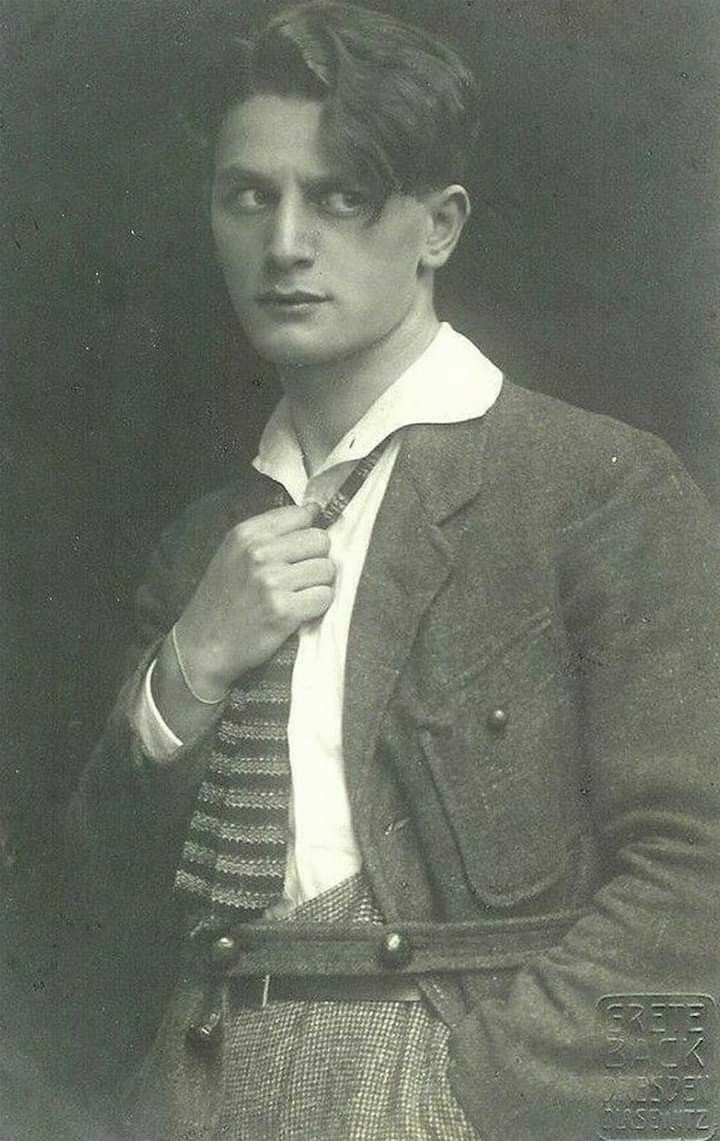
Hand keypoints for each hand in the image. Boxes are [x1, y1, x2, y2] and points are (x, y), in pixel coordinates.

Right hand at [170, 501, 334, 699]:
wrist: (204, 646)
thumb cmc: (222, 599)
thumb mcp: (233, 553)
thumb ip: (270, 532)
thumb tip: (313, 509)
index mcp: (246, 534)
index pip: (301, 514)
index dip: (305, 533)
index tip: (297, 551)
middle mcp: (259, 553)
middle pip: (320, 541)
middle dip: (316, 559)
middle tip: (299, 578)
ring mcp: (272, 582)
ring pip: (327, 569)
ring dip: (318, 585)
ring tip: (297, 596)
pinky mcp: (284, 611)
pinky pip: (324, 597)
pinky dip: (317, 607)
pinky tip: (298, 612)